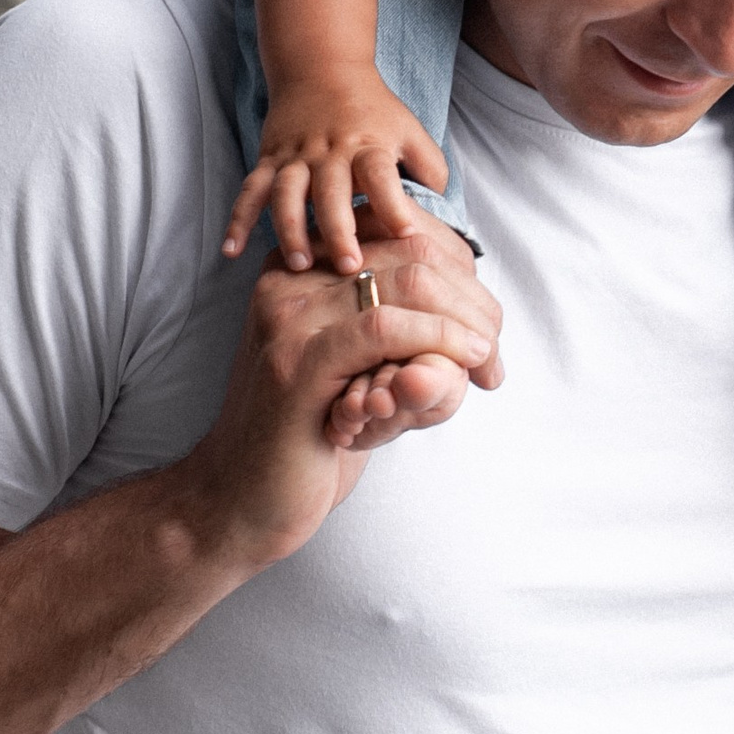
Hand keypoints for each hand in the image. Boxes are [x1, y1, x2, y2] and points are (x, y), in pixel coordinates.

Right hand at [175, 217, 502, 585]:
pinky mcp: (294, 363)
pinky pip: (383, 328)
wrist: (241, 501)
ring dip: (465, 322)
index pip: (407, 232)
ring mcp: (288, 316)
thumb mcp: (372, 375)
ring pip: (408, 280)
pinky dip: (439, 340)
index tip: (486, 327)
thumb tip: (481, 317)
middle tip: (493, 353)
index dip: (463, 273)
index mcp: (305, 266)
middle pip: (415, 249)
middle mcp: (290, 277)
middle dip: (473, 300)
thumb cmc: (312, 437)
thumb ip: (417, 337)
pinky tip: (465, 365)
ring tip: (484, 362)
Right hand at [223, 63, 449, 274]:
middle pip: (332, 191)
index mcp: (367, 145)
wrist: (321, 68)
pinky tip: (231, 250)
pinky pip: (250, 191)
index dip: (394, 203)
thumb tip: (441, 214)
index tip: (407, 233)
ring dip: (290, 228)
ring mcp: (295, 156)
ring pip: (287, 194)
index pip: (380, 173)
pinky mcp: (269, 160)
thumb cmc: (372, 110)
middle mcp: (329, 151)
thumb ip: (429, 169)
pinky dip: (238, 220)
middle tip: (349, 266)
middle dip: (339, 229)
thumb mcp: (409, 130)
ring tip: (299, 264)